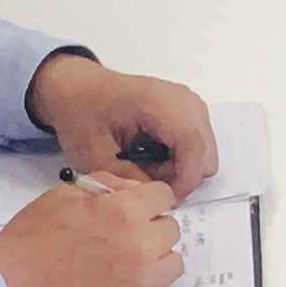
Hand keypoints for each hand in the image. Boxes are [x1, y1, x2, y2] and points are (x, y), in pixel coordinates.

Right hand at [0, 175, 182, 286]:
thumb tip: (124, 191)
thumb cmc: (26, 248)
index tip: (137, 206)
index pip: (164, 196)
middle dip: (150, 227)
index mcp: (124, 214)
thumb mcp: (58, 198)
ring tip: (123, 262)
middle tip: (122, 234)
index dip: (147, 199)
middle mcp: (141, 248)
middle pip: (170, 229)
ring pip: (171, 263)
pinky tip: (110, 286)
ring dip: (154, 259)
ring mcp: (141, 284)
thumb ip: (101, 188)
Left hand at [26, 54, 218, 192]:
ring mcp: (189, 104)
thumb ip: (127, 178)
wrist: (80, 89)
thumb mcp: (94, 152)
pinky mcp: (189, 111)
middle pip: (205, 153)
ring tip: (143, 164)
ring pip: (204, 153)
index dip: (185, 179)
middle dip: (179, 175)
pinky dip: (178, 159)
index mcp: (157, 102)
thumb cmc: (83, 111)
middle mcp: (182, 100)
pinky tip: (151, 155)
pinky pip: (197, 146)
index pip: (192, 145)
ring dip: (178, 168)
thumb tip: (154, 196)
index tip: (165, 197)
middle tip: (144, 177)